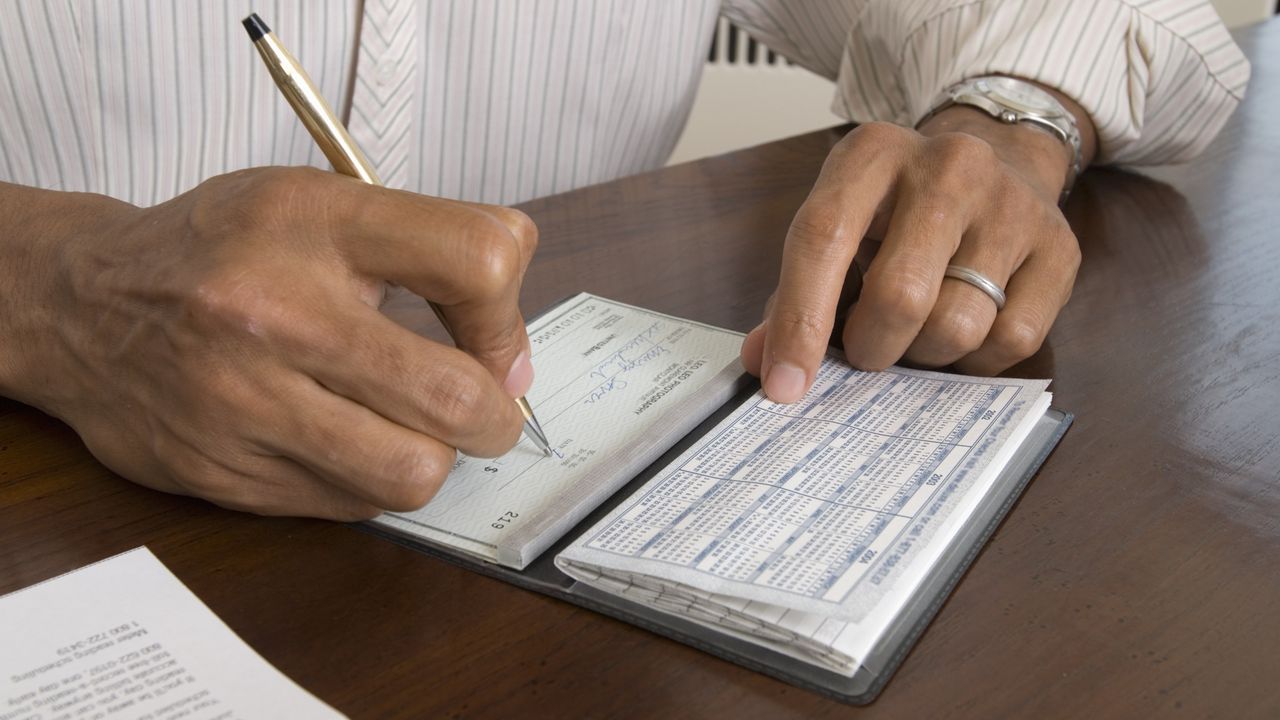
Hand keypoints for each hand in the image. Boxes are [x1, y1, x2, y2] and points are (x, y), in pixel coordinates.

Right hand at [0, 168, 536, 518]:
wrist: (79, 306)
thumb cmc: (218, 252)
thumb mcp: (318, 203)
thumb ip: (430, 247)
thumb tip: (511, 353)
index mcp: (313, 226)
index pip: (474, 260)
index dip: (508, 314)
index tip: (496, 340)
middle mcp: (276, 315)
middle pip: (456, 395)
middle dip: (495, 415)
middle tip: (484, 408)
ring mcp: (246, 404)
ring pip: (411, 471)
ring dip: (435, 457)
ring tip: (413, 428)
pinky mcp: (227, 476)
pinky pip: (353, 506)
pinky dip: (372, 481)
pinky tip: (347, 441)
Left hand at [742, 96, 1095, 401]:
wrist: (1001, 160)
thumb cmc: (899, 213)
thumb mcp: (839, 229)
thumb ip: (795, 295)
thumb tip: (767, 365)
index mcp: (872, 154)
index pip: (823, 239)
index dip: (800, 321)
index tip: (785, 385)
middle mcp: (948, 166)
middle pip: (900, 295)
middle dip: (872, 347)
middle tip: (867, 349)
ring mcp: (1011, 204)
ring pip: (957, 326)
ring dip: (925, 354)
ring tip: (917, 331)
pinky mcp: (1059, 247)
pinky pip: (1010, 341)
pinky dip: (977, 359)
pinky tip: (966, 329)